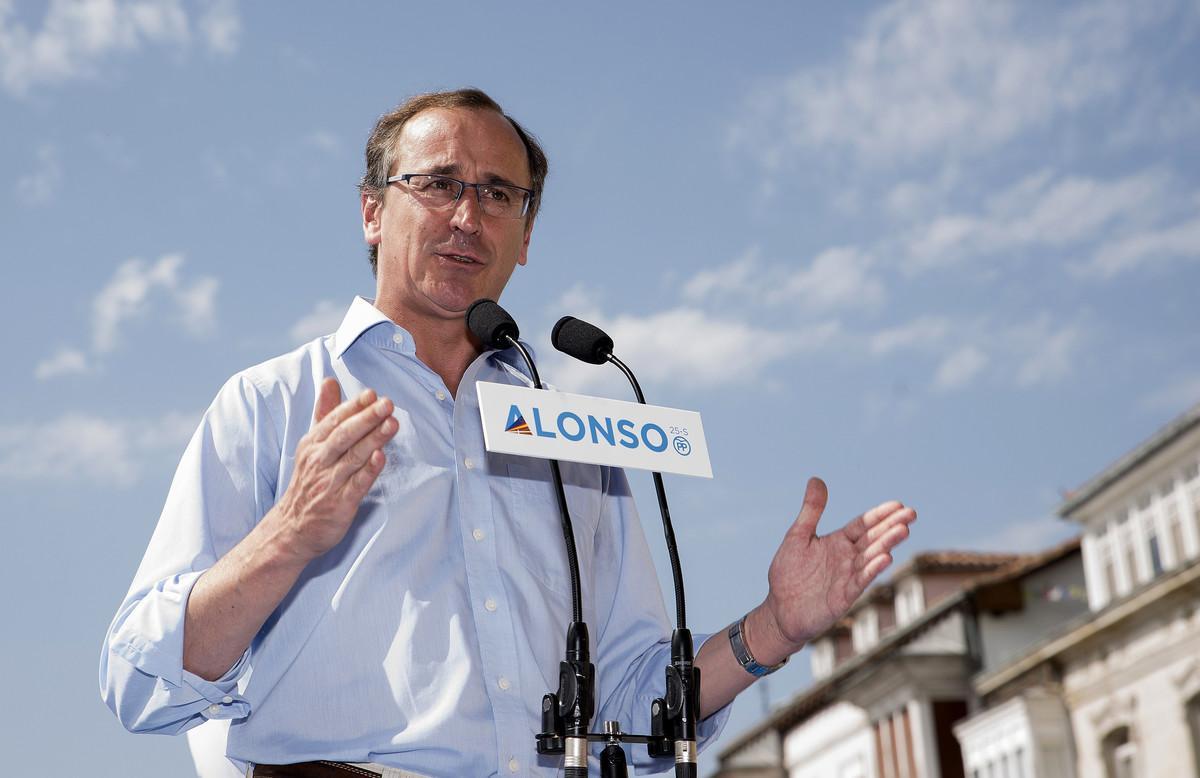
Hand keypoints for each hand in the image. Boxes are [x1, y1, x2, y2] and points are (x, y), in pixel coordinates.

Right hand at [272, 378, 397, 561]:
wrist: (292, 529)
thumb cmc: (309, 481)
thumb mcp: (311, 444)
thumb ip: (325, 413)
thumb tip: (330, 381)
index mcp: (313, 444)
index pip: (334, 420)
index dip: (353, 406)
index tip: (371, 394)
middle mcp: (320, 460)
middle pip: (344, 435)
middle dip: (366, 418)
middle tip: (386, 403)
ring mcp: (330, 482)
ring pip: (353, 457)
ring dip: (373, 439)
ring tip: (392, 423)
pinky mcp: (340, 504)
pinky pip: (356, 485)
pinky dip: (368, 471)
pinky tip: (381, 457)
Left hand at [748, 477, 915, 663]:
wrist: (780, 610)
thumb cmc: (788, 573)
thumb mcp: (797, 536)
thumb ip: (811, 510)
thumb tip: (817, 479)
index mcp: (838, 541)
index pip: (864, 524)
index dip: (880, 515)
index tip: (899, 504)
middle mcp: (848, 557)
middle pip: (874, 538)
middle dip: (892, 526)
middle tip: (911, 513)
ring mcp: (848, 576)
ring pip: (872, 557)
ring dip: (887, 544)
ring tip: (903, 530)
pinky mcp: (845, 595)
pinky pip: (861, 580)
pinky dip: (873, 568)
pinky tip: (886, 557)